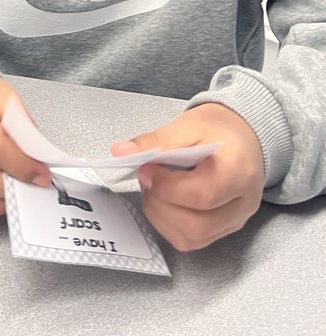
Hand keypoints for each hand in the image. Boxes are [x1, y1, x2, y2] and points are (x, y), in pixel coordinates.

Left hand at [111, 103, 264, 250]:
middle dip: (161, 203)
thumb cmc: (219, 130)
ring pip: (193, 238)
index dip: (167, 187)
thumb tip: (122, 152)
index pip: (203, 195)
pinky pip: (193, 241)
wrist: (243, 137)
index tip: (145, 169)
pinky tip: (163, 201)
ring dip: (162, 216)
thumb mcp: (188, 125)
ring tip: (153, 189)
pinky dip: (169, 224)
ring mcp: (235, 220)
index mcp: (238, 171)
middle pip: (197, 225)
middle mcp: (242, 203)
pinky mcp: (224, 229)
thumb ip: (156, 141)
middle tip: (146, 179)